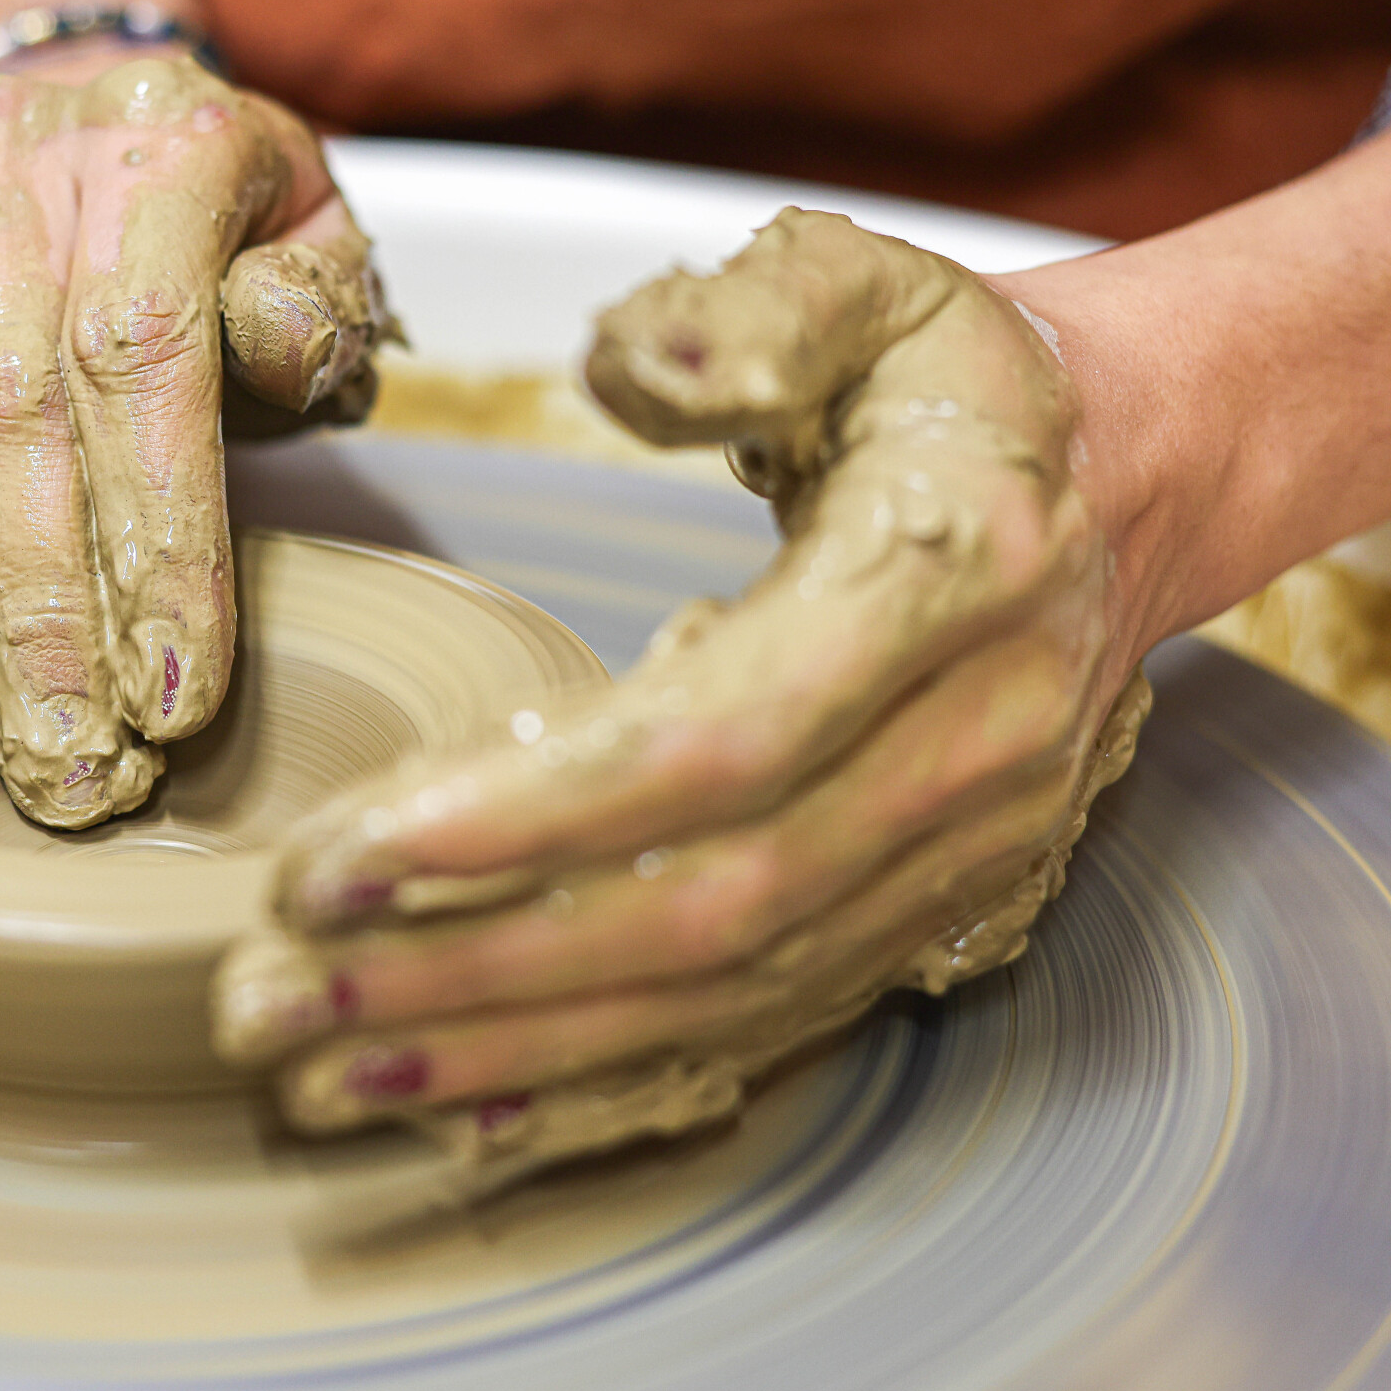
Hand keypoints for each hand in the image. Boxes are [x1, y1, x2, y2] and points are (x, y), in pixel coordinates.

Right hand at [0, 54, 393, 827]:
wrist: (99, 92)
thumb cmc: (226, 220)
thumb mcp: (318, 241)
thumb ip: (317, 308)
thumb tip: (278, 355)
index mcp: (175, 150)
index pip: (151, 360)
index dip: (156, 536)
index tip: (172, 696)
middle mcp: (34, 150)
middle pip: (13, 393)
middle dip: (36, 599)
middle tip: (60, 757)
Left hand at [211, 209, 1150, 1187]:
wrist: (1118, 484)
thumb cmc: (952, 378)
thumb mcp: (866, 284)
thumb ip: (746, 318)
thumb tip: (620, 372)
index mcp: (948, 585)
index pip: (726, 744)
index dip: (533, 820)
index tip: (344, 857)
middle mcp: (972, 752)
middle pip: (705, 909)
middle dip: (474, 968)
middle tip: (272, 996)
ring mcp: (959, 859)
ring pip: (722, 995)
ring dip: (510, 1048)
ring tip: (320, 1072)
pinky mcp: (928, 917)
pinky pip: (764, 1028)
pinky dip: (607, 1080)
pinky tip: (460, 1105)